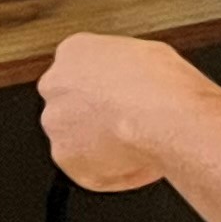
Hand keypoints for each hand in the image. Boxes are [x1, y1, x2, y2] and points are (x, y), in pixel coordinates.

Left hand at [37, 33, 213, 192]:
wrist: (165, 118)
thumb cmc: (163, 84)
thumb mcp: (147, 53)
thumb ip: (123, 67)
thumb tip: (134, 81)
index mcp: (73, 51)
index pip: (78, 71)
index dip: (102, 88)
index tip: (119, 98)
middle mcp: (55, 85)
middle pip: (70, 103)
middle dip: (92, 115)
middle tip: (124, 122)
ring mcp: (56, 123)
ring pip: (75, 137)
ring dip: (98, 143)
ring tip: (135, 143)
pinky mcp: (64, 157)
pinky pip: (87, 168)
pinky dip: (109, 170)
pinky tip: (135, 160)